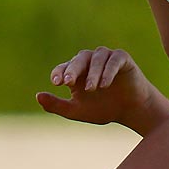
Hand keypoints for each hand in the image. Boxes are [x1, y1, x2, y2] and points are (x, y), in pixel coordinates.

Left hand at [36, 46, 166, 134]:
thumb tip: (37, 96)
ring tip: (92, 88)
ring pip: (96, 58)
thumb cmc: (102, 109)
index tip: (57, 83)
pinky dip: (108, 70)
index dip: (59, 73)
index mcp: (76, 72)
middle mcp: (89, 62)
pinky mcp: (122, 58)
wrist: (130, 111)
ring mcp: (106, 58)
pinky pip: (113, 60)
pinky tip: (105, 84)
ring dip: (92, 73)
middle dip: (72, 70)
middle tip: (68, 82)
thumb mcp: (76, 111)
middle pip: (78, 60)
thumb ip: (57, 105)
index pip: (63, 68)